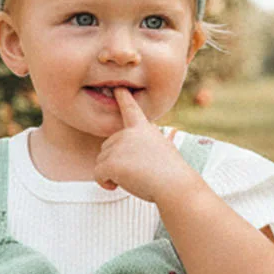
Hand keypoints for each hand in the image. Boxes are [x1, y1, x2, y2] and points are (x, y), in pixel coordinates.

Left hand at [92, 85, 193, 202]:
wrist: (175, 186)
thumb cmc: (171, 176)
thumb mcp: (160, 152)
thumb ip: (141, 147)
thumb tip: (124, 157)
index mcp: (144, 129)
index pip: (131, 109)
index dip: (124, 98)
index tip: (118, 87)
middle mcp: (129, 133)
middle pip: (107, 147)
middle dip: (115, 162)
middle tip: (136, 172)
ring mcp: (119, 146)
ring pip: (101, 162)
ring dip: (112, 174)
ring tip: (134, 178)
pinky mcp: (112, 161)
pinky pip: (98, 174)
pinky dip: (105, 183)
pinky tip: (119, 186)